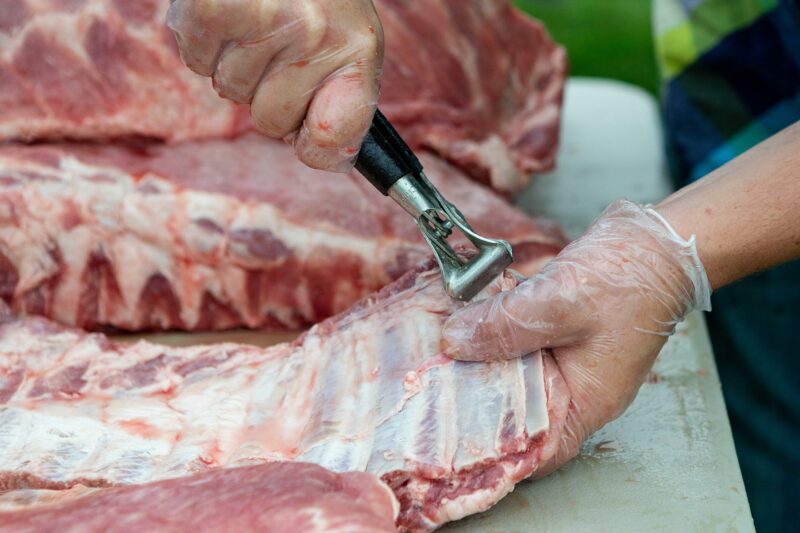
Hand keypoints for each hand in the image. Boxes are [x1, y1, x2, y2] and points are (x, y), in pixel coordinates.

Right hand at [168, 0, 382, 171]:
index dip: (319, 144)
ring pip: (231, 92)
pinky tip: (229, 12)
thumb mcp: (348, 37)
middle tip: (279, 43)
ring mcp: (263, 20)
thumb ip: (342, 101)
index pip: (335, 138)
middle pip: (271, 122)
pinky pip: (198, 64)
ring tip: (255, 17)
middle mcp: (314, 34)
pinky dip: (205, 44)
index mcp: (356, 46)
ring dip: (235, 63)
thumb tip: (317, 154)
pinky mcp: (212, 9)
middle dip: (269, 92)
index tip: (312, 137)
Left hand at [442, 200, 710, 472]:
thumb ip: (506, 326)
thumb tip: (452, 341)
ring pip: (510, 367)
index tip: (452, 437)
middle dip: (474, 395)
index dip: (498, 452)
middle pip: (515, 407)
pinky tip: (462, 313)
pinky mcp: (555, 328)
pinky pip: (516, 336)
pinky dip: (491, 327)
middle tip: (429, 384)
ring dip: (478, 354)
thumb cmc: (630, 280)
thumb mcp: (561, 304)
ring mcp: (564, 355)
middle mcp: (574, 385)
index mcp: (586, 399)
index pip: (539, 450)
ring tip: (434, 349)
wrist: (657, 239)